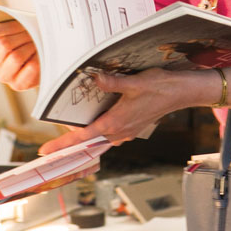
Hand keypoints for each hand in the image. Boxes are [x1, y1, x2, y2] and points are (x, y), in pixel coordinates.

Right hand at [0, 21, 39, 89]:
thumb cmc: (26, 35)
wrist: (40, 51)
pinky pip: (28, 69)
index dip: (11, 26)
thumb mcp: (16, 24)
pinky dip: (37, 61)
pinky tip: (39, 56)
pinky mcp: (16, 85)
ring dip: (31, 48)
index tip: (22, 24)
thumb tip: (20, 21)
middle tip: (33, 35)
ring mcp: (2, 75)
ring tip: (37, 44)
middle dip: (24, 36)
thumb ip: (12, 20)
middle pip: (4, 45)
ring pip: (16, 57)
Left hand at [38, 68, 197, 153]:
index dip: (62, 145)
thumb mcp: (135, 82)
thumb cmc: (162, 87)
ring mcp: (125, 130)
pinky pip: (107, 135)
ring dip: (81, 141)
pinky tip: (91, 127)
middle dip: (67, 146)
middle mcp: (119, 130)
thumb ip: (112, 82)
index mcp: (116, 123)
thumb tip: (95, 79)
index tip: (47, 151)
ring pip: (97, 140)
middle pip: (87, 143)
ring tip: (64, 141)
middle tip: (48, 149)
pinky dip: (95, 134)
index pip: (83, 138)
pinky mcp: (130, 126)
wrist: (183, 92)